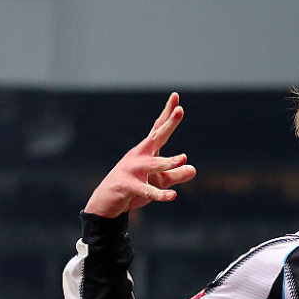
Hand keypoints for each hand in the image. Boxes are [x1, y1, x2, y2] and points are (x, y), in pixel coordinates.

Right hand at [84, 93, 196, 217]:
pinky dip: (160, 194)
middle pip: (156, 138)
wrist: (106, 202)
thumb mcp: (158, 181)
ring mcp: (132, 171)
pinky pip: (147, 191)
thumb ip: (175, 175)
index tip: (176, 96)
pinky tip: (173, 196)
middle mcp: (139, 157)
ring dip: (168, 162)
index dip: (168, 114)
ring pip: (153, 165)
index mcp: (146, 151)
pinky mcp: (128, 187)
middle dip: (169, 125)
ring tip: (183, 157)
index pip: (158, 129)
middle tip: (180, 110)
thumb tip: (193, 169)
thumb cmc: (133, 188)